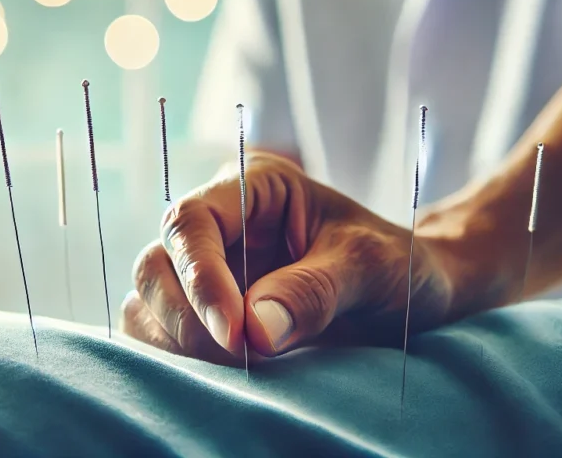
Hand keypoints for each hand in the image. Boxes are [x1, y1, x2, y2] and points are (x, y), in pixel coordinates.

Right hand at [122, 153, 469, 362]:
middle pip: (156, 263)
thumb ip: (314, 291)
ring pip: (147, 302)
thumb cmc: (398, 264)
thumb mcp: (372, 267)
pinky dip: (175, 359)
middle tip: (242, 359)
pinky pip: (159, 333)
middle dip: (186, 317)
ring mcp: (205, 268)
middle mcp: (218, 223)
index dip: (200, 278)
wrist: (414, 292)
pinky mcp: (203, 311)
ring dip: (177, 342)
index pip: (192, 221)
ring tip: (239, 368)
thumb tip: (254, 331)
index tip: (235, 335)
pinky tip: (221, 375)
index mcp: (252, 186)